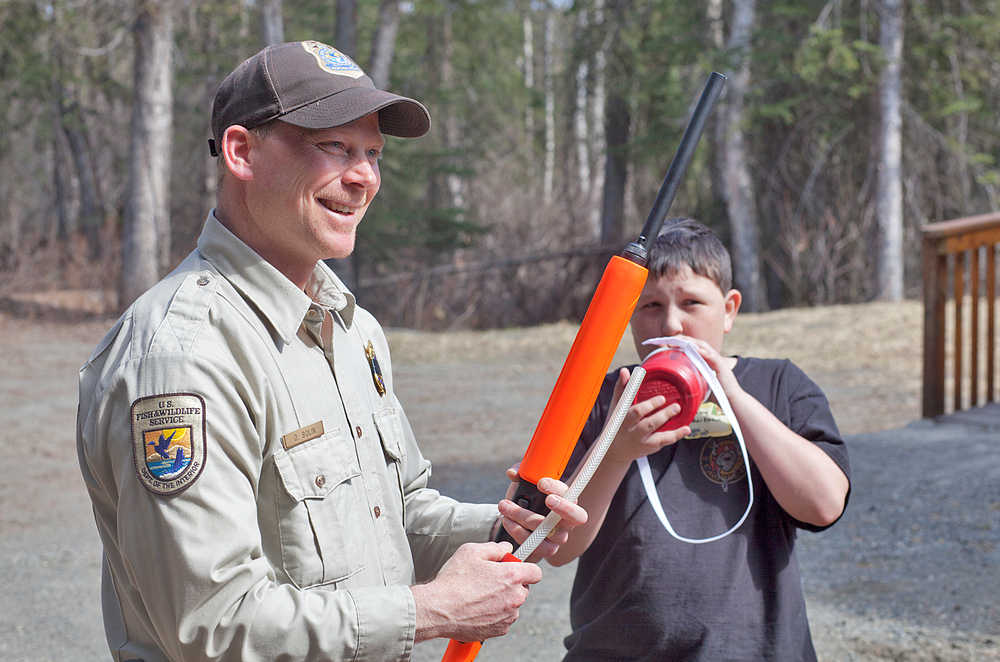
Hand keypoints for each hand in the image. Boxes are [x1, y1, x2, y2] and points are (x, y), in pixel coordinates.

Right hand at [411, 542, 541, 642]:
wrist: (438, 610)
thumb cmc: (453, 581)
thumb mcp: (472, 551)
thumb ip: (495, 548)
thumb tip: (506, 549)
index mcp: (512, 576)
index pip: (536, 572)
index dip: (525, 567)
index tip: (515, 567)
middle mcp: (514, 598)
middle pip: (523, 588)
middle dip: (510, 583)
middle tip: (489, 579)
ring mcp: (508, 616)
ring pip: (512, 604)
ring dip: (502, 599)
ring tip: (479, 594)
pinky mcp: (499, 630)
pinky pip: (503, 618)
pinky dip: (494, 613)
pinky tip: (477, 607)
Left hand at [498, 469, 587, 562]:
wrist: (517, 523)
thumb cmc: (525, 498)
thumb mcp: (523, 483)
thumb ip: (521, 474)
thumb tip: (512, 473)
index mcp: (567, 500)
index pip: (572, 494)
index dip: (559, 489)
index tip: (541, 482)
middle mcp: (567, 521)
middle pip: (577, 516)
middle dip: (563, 507)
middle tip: (546, 499)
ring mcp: (558, 538)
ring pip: (548, 531)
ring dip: (524, 518)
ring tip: (505, 507)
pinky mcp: (545, 551)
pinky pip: (535, 545)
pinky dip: (518, 532)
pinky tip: (507, 521)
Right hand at [604, 367, 690, 464]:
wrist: (614, 451)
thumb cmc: (616, 423)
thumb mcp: (616, 407)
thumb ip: (622, 389)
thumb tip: (625, 371)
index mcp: (623, 419)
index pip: (635, 413)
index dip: (649, 406)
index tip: (661, 398)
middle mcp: (632, 432)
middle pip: (648, 424)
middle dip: (662, 415)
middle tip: (675, 405)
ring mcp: (642, 441)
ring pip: (657, 434)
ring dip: (670, 424)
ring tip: (678, 409)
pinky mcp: (650, 447)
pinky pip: (664, 441)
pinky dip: (676, 435)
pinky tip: (686, 429)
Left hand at [669, 335, 740, 397]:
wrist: (733, 401)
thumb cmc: (717, 395)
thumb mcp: (701, 385)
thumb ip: (692, 381)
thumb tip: (676, 386)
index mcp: (707, 361)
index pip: (693, 348)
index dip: (682, 343)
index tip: (668, 343)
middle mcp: (712, 358)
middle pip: (697, 344)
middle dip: (683, 339)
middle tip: (670, 339)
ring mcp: (717, 361)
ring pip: (703, 346)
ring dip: (690, 342)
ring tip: (678, 340)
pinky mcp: (721, 366)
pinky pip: (710, 356)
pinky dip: (701, 352)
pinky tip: (693, 349)